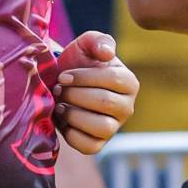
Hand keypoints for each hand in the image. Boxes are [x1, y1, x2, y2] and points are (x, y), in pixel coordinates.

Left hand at [54, 31, 137, 154]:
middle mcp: (127, 107)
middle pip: (104, 102)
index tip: (62, 76)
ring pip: (101, 127)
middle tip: (58, 89)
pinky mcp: (98, 144)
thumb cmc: (77, 62)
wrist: (60, 84)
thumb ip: (98, 41)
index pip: (112, 80)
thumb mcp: (87, 44)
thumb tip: (107, 53)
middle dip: (74, 95)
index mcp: (129, 83)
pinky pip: (88, 146)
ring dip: (73, 114)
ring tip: (60, 104)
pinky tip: (62, 119)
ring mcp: (114, 128)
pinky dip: (71, 134)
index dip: (83, 78)